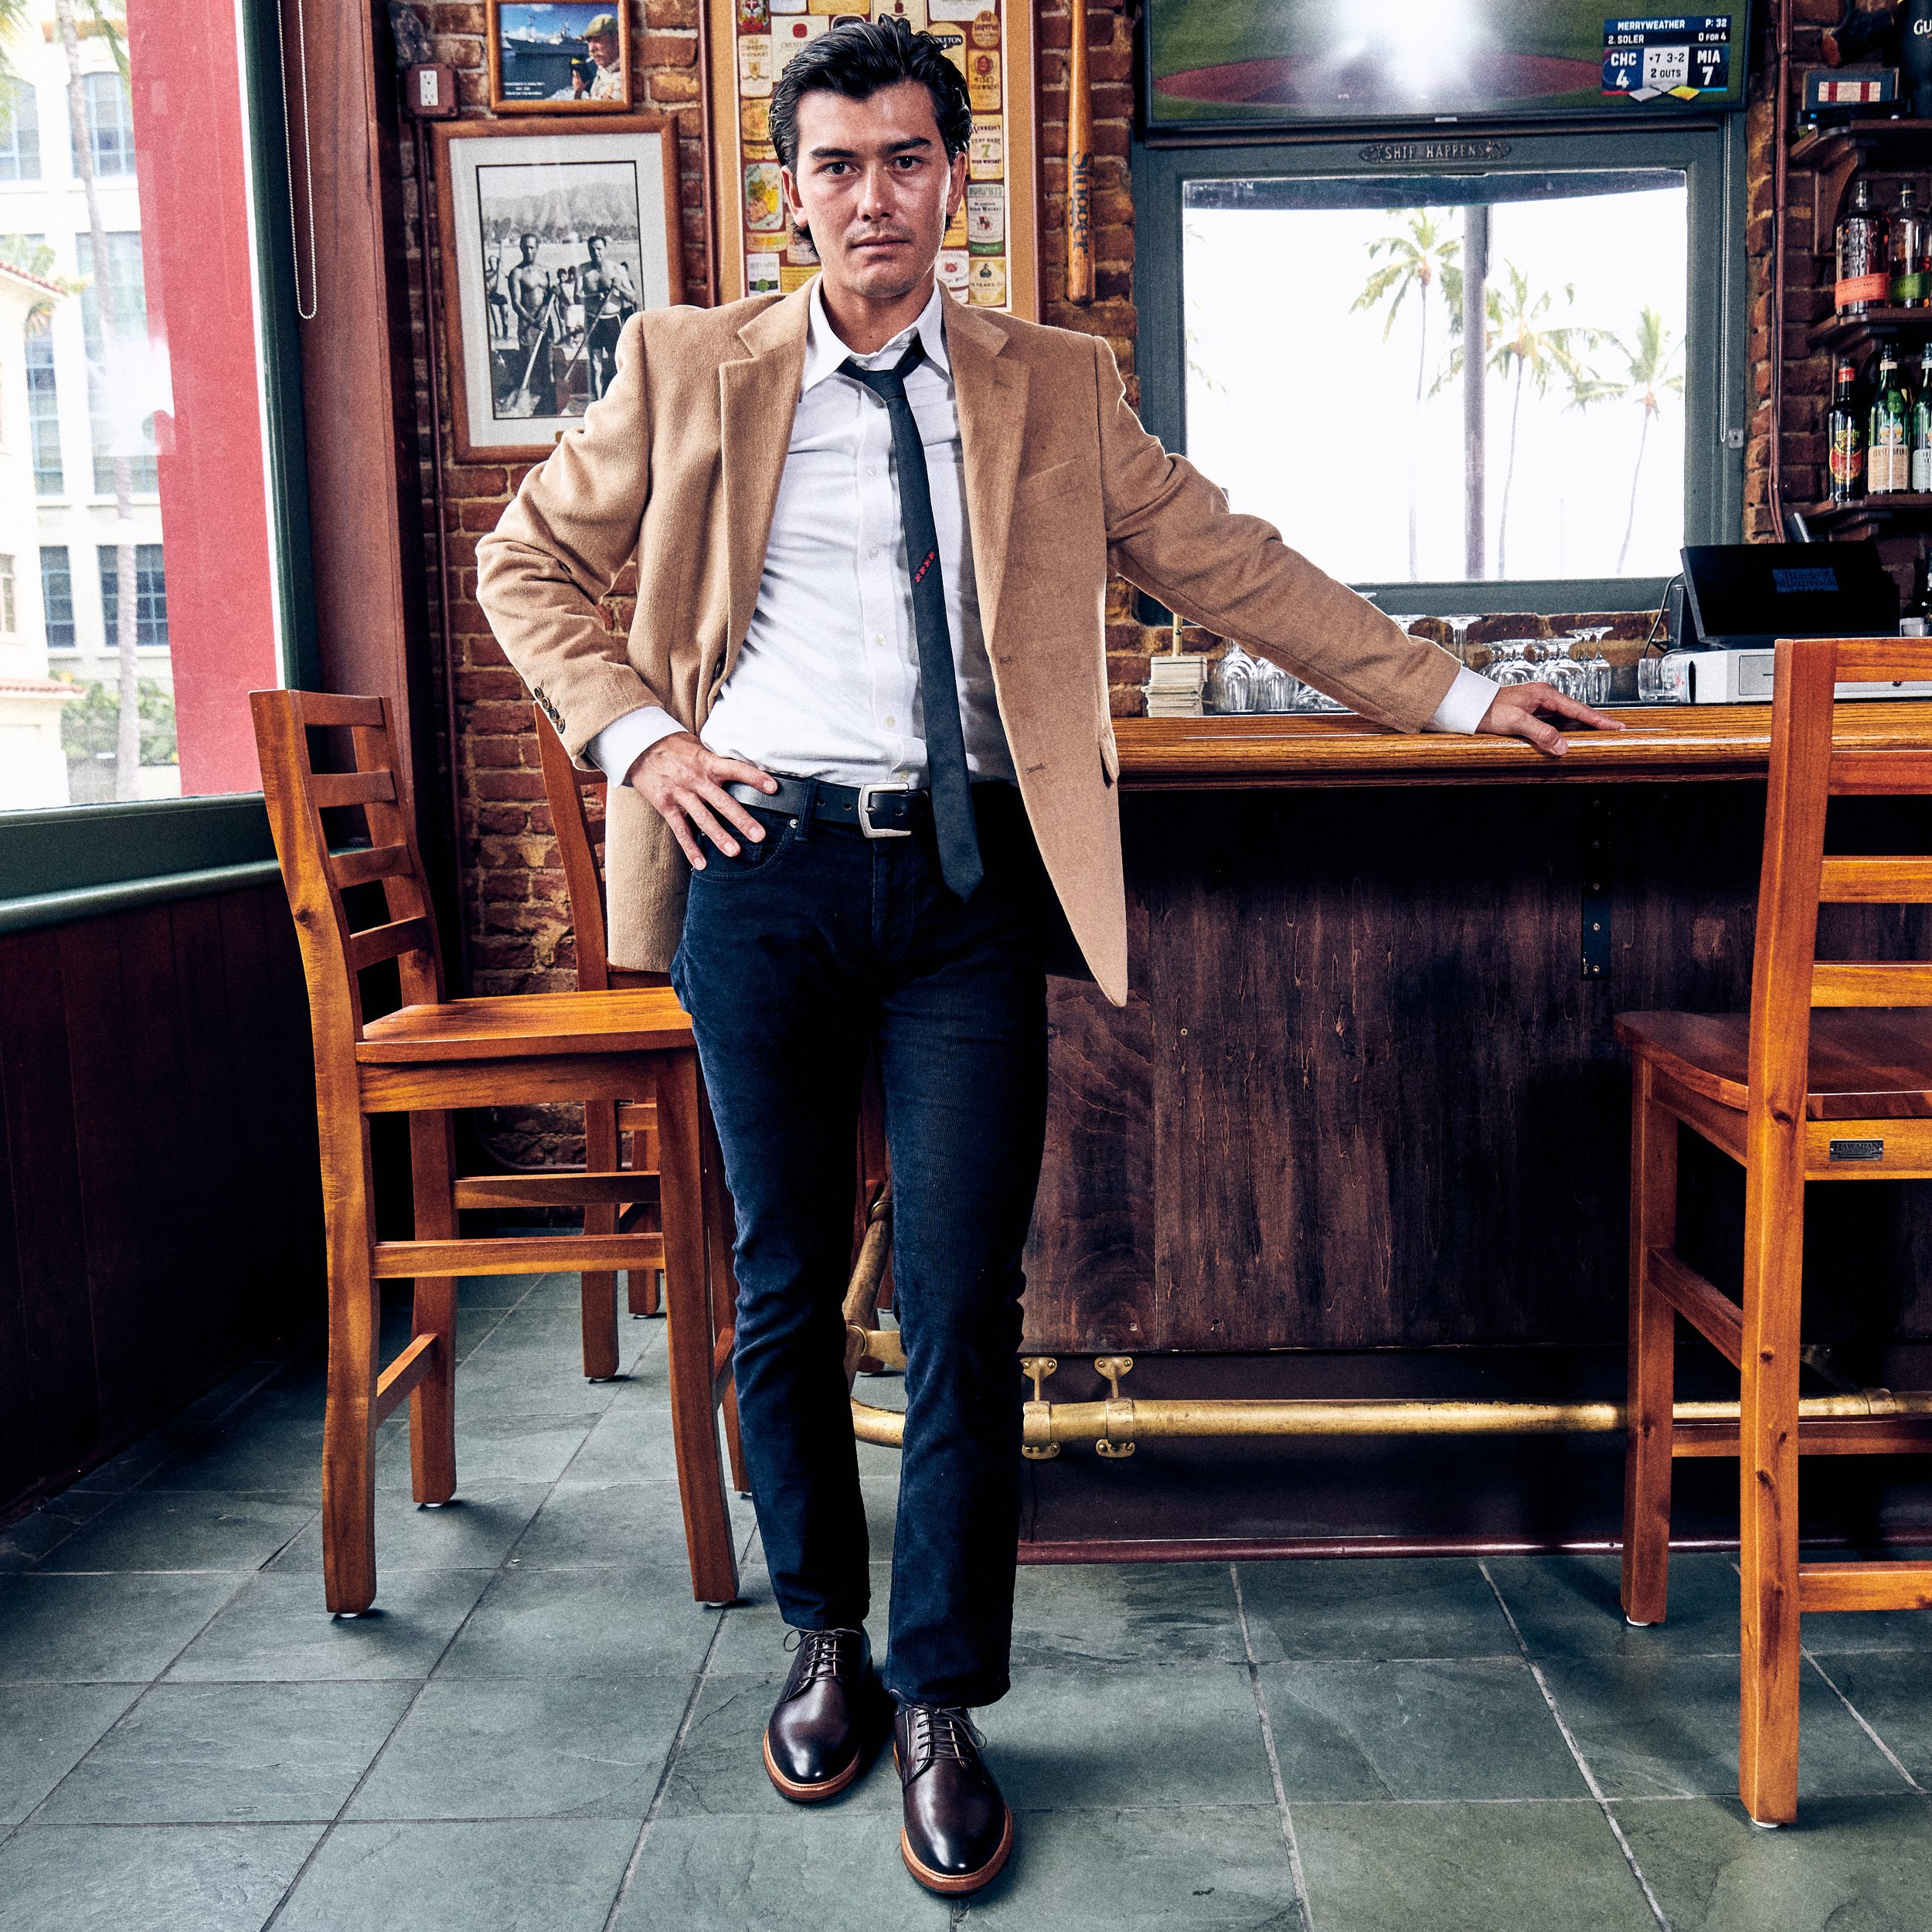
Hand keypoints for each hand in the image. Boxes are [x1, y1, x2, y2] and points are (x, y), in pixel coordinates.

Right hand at [628, 731, 779, 867]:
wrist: (639, 747)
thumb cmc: (674, 747)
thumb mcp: (698, 747)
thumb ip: (717, 761)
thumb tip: (743, 768)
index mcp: (707, 763)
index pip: (736, 769)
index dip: (755, 777)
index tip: (773, 788)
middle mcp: (696, 779)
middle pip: (722, 801)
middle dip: (741, 819)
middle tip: (759, 835)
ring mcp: (681, 794)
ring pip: (703, 818)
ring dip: (719, 836)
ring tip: (734, 852)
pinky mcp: (666, 806)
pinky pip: (680, 830)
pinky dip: (690, 848)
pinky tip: (701, 863)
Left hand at [1477, 681, 1624, 757]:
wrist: (1468, 706)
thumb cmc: (1488, 710)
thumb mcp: (1516, 722)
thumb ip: (1541, 733)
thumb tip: (1563, 746)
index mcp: (1545, 694)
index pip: (1579, 709)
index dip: (1599, 719)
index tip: (1617, 726)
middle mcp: (1543, 696)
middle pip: (1576, 711)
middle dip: (1595, 721)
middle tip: (1615, 729)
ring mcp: (1537, 704)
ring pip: (1565, 717)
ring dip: (1581, 726)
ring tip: (1599, 733)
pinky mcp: (1530, 712)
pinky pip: (1554, 721)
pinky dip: (1565, 729)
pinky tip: (1570, 736)